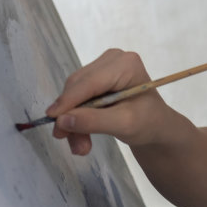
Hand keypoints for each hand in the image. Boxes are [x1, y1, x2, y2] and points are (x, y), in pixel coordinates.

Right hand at [46, 49, 177, 155]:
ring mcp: (104, 66)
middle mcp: (112, 59)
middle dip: (72, 116)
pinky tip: (81, 135)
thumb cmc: (148, 123)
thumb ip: (93, 121)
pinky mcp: (97, 77)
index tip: (52, 120)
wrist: (155, 126)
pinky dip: (77, 116)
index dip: (68, 101)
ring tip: (81, 147)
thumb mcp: (124, 124)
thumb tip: (62, 120)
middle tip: (72, 144)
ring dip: (73, 120)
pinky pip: (78, 96)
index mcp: (125, 64)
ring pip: (75, 93)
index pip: (89, 82)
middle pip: (78, 86)